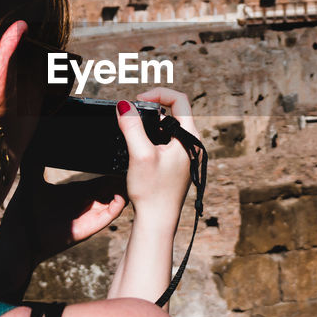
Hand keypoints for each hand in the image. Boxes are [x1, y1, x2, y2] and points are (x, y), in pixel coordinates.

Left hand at [0, 161, 125, 300]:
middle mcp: (86, 203)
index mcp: (76, 192)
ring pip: (116, 200)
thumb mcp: (31, 180)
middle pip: (112, 188)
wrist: (20, 238)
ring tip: (129, 174)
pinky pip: (112, 213)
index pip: (101, 179)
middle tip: (131, 163)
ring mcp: (90, 214)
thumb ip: (36, 162)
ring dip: (124, 188)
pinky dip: (120, 202)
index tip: (120, 156)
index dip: (111, 169)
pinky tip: (119, 190)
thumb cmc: (23, 211)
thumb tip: (31, 142)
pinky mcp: (91, 226)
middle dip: (122, 177)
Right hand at [117, 88, 198, 233]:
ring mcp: (187, 155)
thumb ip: (132, 127)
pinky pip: (166, 140)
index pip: (179, 100)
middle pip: (174, 112)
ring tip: (133, 131)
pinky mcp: (178, 164)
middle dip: (151, 109)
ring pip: (168, 126)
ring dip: (150, 124)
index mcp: (191, 138)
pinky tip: (139, 148)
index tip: (137, 101)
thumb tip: (124, 105)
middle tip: (131, 116)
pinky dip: (152, 137)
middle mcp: (193, 144)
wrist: (157, 222)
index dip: (157, 94)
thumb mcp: (140, 154)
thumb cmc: (152, 192)